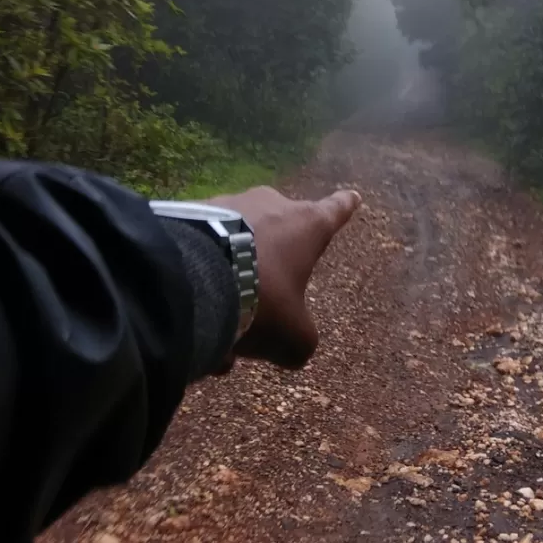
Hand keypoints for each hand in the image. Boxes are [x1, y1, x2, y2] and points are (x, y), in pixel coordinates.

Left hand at [208, 185, 360, 368]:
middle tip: (259, 304)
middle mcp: (271, 205)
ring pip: (236, 246)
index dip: (344, 206)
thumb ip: (301, 340)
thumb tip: (295, 347)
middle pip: (279, 231)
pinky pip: (204, 248)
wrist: (191, 278)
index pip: (335, 211)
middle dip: (271, 265)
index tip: (352, 195)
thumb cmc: (260, 299)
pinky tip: (193, 312)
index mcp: (306, 225)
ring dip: (232, 279)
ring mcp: (228, 203)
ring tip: (218, 323)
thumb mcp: (292, 336)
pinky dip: (203, 276)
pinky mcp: (189, 211)